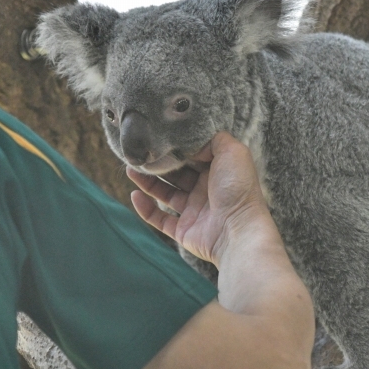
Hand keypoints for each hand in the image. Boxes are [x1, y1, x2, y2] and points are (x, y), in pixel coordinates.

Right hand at [128, 132, 270, 266]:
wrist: (237, 230)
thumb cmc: (237, 188)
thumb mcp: (233, 151)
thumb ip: (213, 139)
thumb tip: (189, 141)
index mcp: (218, 171)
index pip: (192, 156)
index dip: (175, 147)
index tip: (158, 137)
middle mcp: (206, 189)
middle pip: (176, 174)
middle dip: (158, 164)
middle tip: (140, 153)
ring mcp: (194, 211)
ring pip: (165, 194)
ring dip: (147, 182)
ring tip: (131, 169)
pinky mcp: (183, 230)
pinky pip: (160, 219)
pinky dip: (146, 209)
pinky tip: (134, 196)